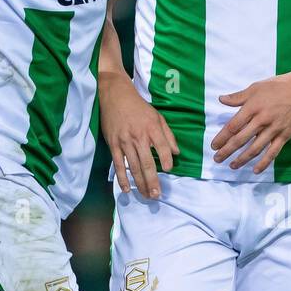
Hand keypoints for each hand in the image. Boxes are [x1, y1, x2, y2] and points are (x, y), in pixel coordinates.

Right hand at [99, 71, 176, 197]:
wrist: (114, 95)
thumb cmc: (138, 106)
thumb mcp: (157, 116)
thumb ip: (168, 135)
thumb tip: (177, 153)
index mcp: (152, 128)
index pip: (163, 148)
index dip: (167, 161)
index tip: (168, 171)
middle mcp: (139, 137)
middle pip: (148, 163)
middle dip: (153, 181)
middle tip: (157, 195)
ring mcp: (125, 142)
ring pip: (134, 167)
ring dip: (140, 183)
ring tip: (146, 195)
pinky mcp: (113, 144)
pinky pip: (118, 164)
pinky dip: (122, 178)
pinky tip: (127, 189)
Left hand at [210, 71, 290, 172]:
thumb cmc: (278, 86)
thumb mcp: (255, 87)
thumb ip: (238, 97)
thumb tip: (221, 99)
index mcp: (253, 107)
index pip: (233, 126)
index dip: (222, 137)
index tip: (214, 146)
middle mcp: (262, 120)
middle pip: (241, 139)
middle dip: (227, 151)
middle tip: (217, 159)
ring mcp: (274, 129)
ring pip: (255, 148)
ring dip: (242, 159)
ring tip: (232, 166)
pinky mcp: (285, 135)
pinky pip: (273, 152)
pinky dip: (264, 162)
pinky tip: (255, 170)